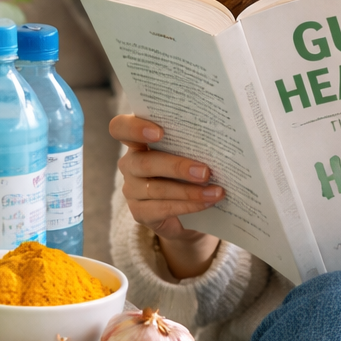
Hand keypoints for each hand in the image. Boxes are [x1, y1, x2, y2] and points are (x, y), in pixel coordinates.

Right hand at [110, 114, 221, 278]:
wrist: (188, 212)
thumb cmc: (189, 172)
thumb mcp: (188, 154)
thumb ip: (192, 145)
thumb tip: (219, 142)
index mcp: (138, 141)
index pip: (120, 128)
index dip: (135, 128)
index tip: (160, 132)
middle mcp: (129, 164)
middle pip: (145, 162)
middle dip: (177, 167)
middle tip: (205, 171)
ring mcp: (131, 189)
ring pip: (157, 188)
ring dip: (190, 191)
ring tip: (215, 191)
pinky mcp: (139, 212)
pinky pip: (163, 208)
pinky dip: (188, 206)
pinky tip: (207, 203)